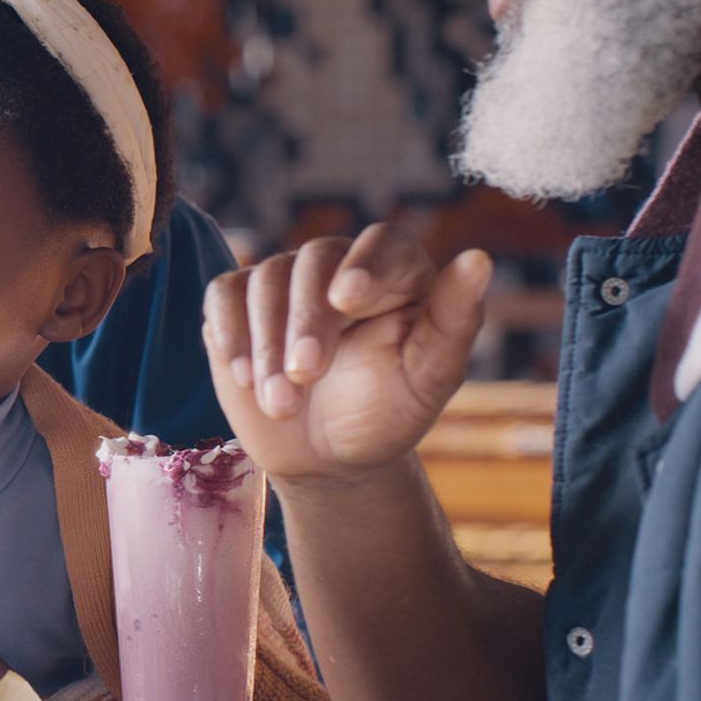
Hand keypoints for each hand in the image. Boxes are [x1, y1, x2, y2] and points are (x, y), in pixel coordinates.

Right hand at [202, 227, 491, 488]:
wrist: (327, 457)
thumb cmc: (387, 415)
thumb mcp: (429, 378)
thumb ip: (454, 321)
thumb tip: (478, 259)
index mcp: (397, 275)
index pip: (382, 243)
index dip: (364, 264)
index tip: (349, 300)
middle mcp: (338, 267)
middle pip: (312, 261)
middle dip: (305, 320)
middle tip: (304, 374)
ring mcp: (284, 283)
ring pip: (263, 279)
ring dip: (265, 343)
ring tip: (279, 403)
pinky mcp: (238, 304)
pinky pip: (222, 296)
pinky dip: (228, 333)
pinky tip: (243, 375)